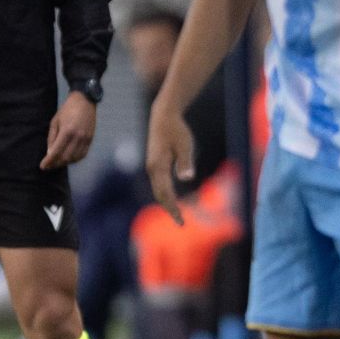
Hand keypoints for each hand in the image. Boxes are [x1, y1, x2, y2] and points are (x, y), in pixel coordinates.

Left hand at [40, 92, 96, 170]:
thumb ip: (52, 138)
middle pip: (66, 157)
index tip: (42, 166)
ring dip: (65, 162)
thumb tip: (50, 153)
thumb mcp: (55, 121)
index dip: (49, 161)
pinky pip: (82, 154)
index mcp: (67, 132)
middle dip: (56, 164)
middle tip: (48, 165)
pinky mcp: (91, 139)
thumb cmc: (67, 110)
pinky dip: (74, 159)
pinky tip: (68, 158)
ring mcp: (86, 139)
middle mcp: (78, 137)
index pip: (56, 152)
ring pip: (74, 158)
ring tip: (57, 162)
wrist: (85, 101)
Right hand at [145, 100, 196, 224]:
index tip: (181, 220)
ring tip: (178, 214)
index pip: (165, 193)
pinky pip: (159, 184)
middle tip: (181, 222)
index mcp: (158, 166)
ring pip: (158, 190)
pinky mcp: (154, 164)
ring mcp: (152, 167)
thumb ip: (185, 162)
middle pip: (159, 195)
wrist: (163, 116)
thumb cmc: (176, 129)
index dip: (173, 208)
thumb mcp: (185, 145)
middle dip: (169, 209)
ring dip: (167, 203)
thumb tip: (187, 178)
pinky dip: (165, 194)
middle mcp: (152, 169)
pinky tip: (172, 198)